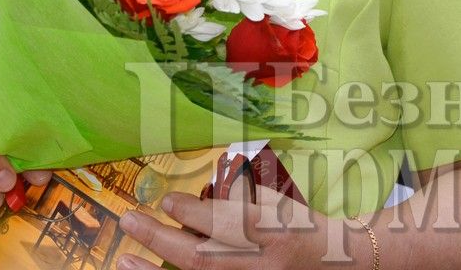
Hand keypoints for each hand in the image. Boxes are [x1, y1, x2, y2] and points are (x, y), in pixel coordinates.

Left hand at [116, 186, 321, 269]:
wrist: (336, 265)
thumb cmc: (299, 226)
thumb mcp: (275, 202)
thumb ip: (236, 197)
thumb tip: (190, 198)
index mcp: (274, 232)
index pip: (229, 224)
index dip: (194, 213)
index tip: (165, 200)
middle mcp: (262, 264)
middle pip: (205, 257)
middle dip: (161, 240)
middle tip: (130, 221)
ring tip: (124, 259)